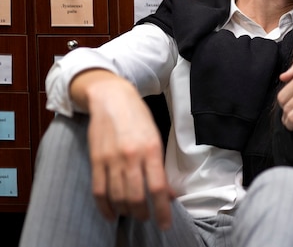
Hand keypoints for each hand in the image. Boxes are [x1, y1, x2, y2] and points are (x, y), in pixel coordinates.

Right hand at [72, 70, 174, 229]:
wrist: (111, 98)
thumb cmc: (138, 116)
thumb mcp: (156, 136)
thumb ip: (159, 164)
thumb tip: (168, 192)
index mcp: (151, 149)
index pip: (158, 188)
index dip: (163, 210)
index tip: (165, 223)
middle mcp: (131, 156)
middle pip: (137, 197)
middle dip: (144, 214)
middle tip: (148, 218)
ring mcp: (111, 159)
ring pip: (118, 197)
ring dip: (127, 211)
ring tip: (133, 214)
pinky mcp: (96, 160)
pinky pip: (99, 191)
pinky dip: (105, 207)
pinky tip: (112, 214)